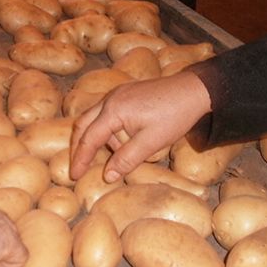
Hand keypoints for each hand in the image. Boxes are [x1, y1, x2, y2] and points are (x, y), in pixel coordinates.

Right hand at [70, 69, 211, 182]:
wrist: (193, 90)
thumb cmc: (174, 116)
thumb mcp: (151, 142)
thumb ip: (127, 159)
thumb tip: (107, 176)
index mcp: (114, 110)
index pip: (89, 138)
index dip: (80, 158)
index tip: (73, 175)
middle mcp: (110, 99)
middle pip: (83, 124)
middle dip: (78, 146)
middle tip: (78, 166)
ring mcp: (117, 93)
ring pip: (94, 117)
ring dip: (96, 138)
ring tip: (113, 156)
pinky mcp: (126, 93)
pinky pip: (106, 112)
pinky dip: (105, 128)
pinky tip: (120, 139)